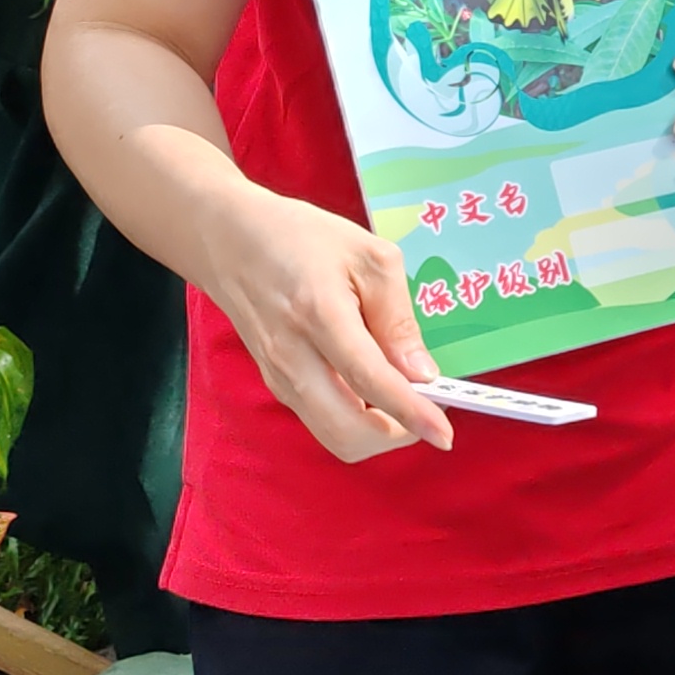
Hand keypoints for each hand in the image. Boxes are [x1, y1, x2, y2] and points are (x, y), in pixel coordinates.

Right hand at [196, 184, 449, 462]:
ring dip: (376, 432)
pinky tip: (374, 389)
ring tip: (405, 399)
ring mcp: (278, 375)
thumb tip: (422, 373)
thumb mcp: (369, 257)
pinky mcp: (276, 382)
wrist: (229, 239)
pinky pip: (321, 419)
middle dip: (397, 436)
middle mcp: (292, 356)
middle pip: (347, 432)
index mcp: (320, 315)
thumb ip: (398, 318)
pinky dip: (355, 419)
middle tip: (429, 410)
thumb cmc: (302, 238)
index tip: (445, 434)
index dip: (412, 413)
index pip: (371, 381)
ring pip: (333, 436)